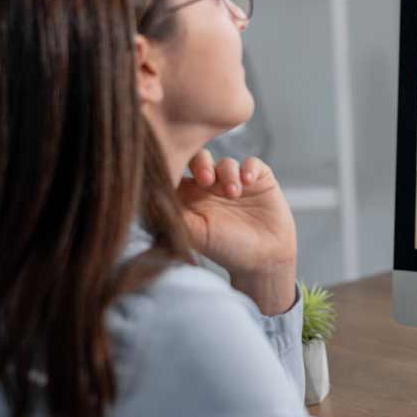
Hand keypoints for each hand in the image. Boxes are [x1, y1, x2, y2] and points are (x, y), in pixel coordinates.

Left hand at [178, 150, 297, 314]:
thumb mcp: (196, 233)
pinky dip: (249, 169)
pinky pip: (251, 163)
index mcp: (191, 196)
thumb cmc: (227, 250)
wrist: (266, 259)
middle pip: (199, 158)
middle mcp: (211, 186)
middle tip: (205, 180)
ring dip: (228, 174)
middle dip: (201, 164)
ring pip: (225, 162)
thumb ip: (174, 213)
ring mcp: (235, 181)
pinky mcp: (259, 179)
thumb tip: (150, 197)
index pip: (180, 170)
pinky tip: (248, 181)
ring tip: (233, 193)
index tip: (179, 177)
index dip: (179, 168)